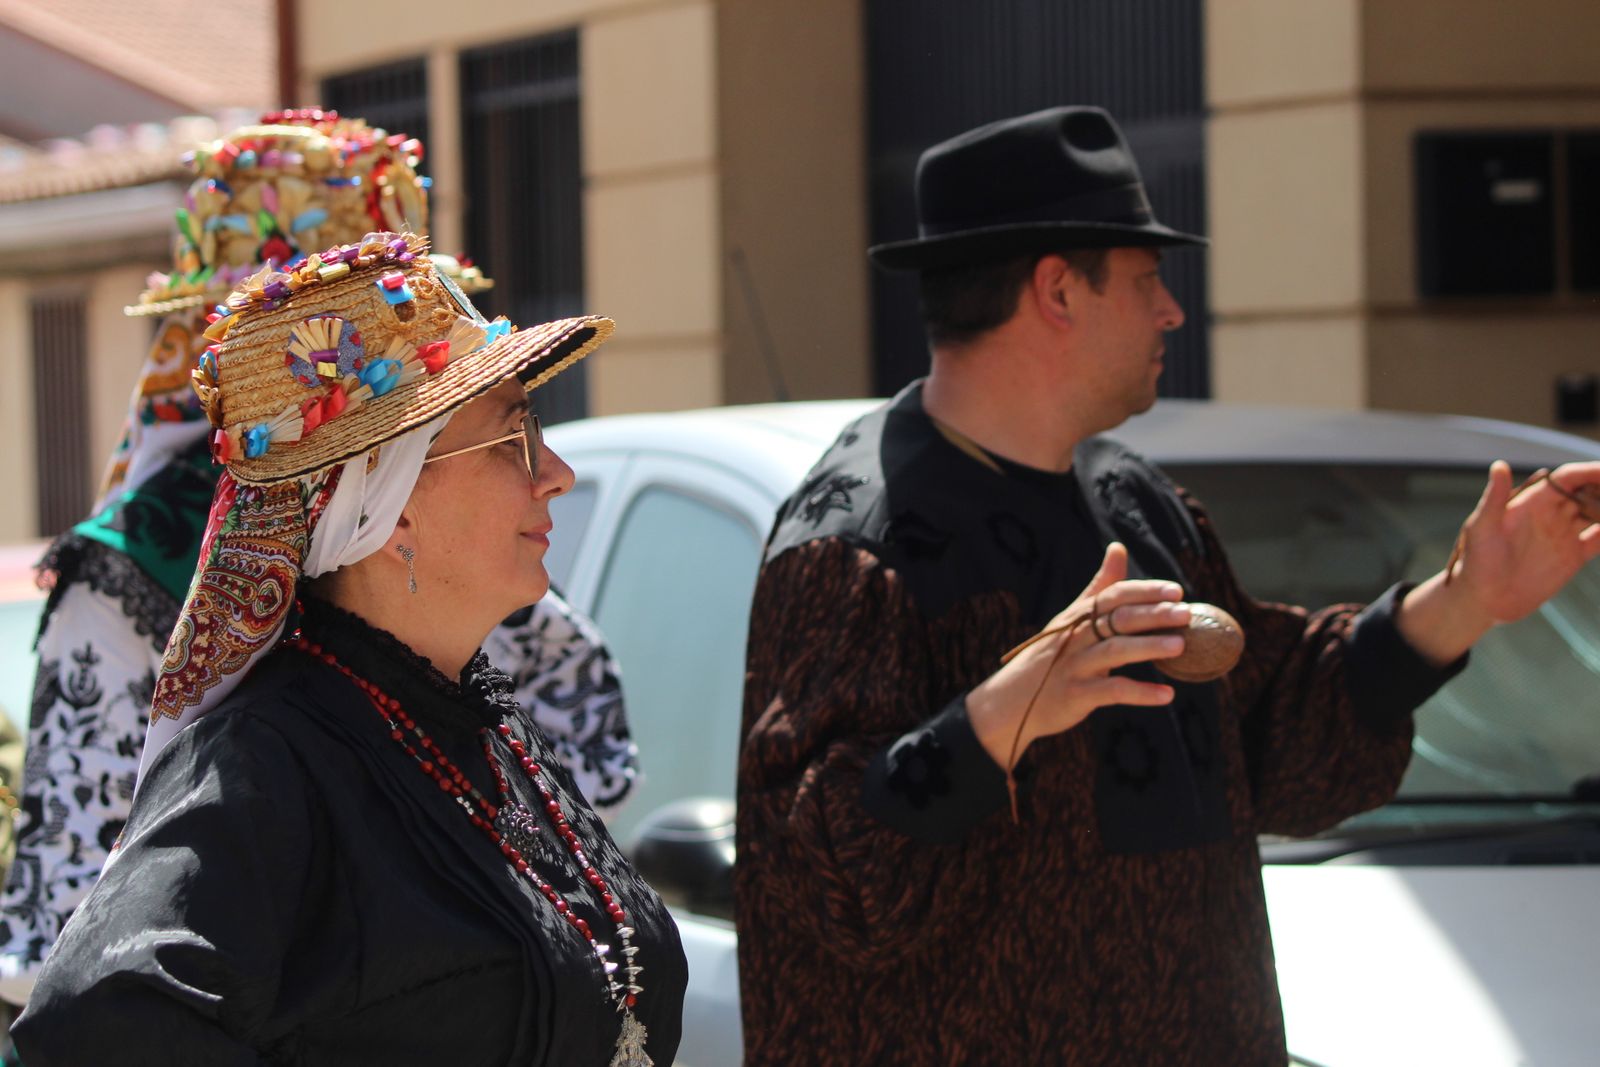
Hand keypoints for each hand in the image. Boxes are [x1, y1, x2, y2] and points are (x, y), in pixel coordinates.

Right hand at [967, 543, 1188, 769]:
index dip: (1145, 591)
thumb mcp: (1071, 618)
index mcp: (1078, 616)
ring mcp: (1076, 665)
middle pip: (1118, 619)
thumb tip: (1118, 547)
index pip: (1114, 595)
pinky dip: (1141, 693)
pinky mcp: (1076, 694)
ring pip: (1115, 651)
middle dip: (1153, 614)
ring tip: (1180, 645)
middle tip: (1186, 613)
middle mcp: (1076, 636)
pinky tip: (1167, 695)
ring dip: (1149, 647)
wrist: (1013, 700)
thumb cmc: (1051, 655)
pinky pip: (1112, 691)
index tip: (1177, 590)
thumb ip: (1099, 586)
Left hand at [1399, 461, 1599, 664]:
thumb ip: (1494, 498)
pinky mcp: (1572, 558)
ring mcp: (1563, 535)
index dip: (1590, 471)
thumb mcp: (1482, 527)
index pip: (1568, 479)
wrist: (1483, 600)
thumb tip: (1499, 465)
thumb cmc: (1476, 561)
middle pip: (1588, 492)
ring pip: (1597, 513)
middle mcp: (1551, 515)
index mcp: (1533, 502)